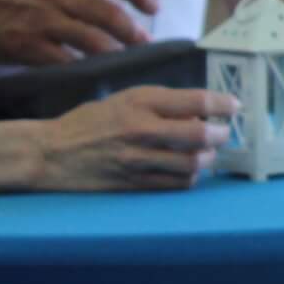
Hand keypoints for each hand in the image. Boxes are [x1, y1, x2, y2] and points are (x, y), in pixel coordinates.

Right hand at [0, 0, 158, 64]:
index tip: (152, 4)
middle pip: (108, 12)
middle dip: (132, 30)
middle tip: (144, 42)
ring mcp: (39, 20)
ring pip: (91, 40)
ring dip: (114, 53)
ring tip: (125, 61)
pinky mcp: (25, 47)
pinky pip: (64, 62)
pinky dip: (82, 69)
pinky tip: (92, 73)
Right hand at [28, 86, 237, 192]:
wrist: (50, 153)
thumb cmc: (88, 122)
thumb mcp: (124, 99)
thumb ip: (161, 103)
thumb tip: (199, 112)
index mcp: (139, 102)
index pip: (195, 100)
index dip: (222, 103)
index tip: (234, 106)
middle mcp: (140, 130)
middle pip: (198, 135)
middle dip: (221, 134)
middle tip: (225, 133)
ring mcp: (137, 160)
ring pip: (191, 163)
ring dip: (207, 158)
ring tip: (208, 153)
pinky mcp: (133, 183)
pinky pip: (175, 184)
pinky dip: (189, 177)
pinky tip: (189, 170)